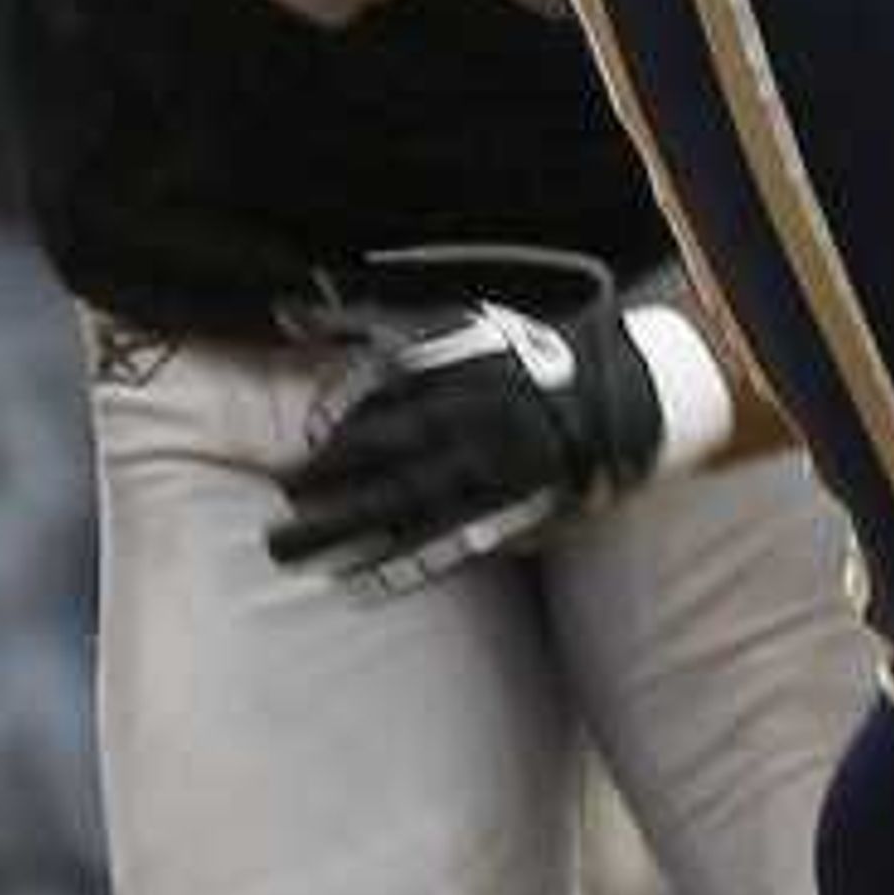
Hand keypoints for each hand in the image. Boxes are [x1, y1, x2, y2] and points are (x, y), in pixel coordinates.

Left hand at [272, 261, 666, 594]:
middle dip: (322, 482)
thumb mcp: (451, 324)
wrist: (613, 405)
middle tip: (279, 504)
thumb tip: (285, 312)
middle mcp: (470, 419)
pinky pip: (444, 545)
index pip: (383, 388)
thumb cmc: (513, 359)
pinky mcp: (508, 514)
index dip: (339, 413)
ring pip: (399, 506)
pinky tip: (350, 583)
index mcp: (459, 365)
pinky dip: (395, 568)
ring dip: (337, 532)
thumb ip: (366, 319)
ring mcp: (488, 471)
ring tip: (285, 549)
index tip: (310, 438)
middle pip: (380, 454)